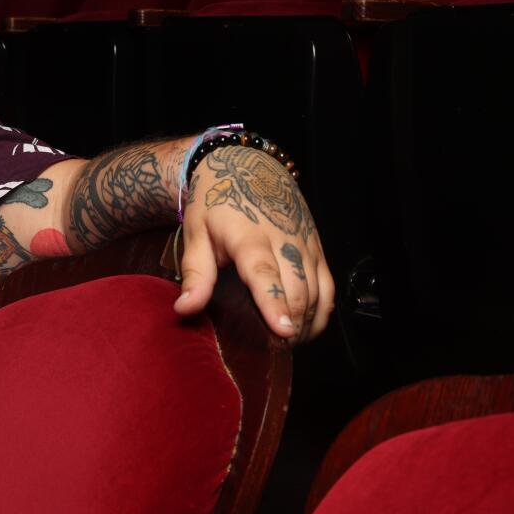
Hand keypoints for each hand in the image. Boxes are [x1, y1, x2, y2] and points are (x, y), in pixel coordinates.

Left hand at [173, 146, 332, 342]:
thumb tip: (185, 309)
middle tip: (275, 349)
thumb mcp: (196, 232)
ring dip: (307, 321)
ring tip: (288, 342)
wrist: (244, 164)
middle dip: (292, 323)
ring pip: (318, 290)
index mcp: (249, 235)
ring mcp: (305, 242)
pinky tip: (307, 327)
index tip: (282, 330)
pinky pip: (329, 286)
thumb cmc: (215, 202)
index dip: (275, 302)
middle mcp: (284, 238)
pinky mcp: (317, 246)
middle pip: (298, 288)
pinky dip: (322, 311)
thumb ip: (196, 273)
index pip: (265, 272)